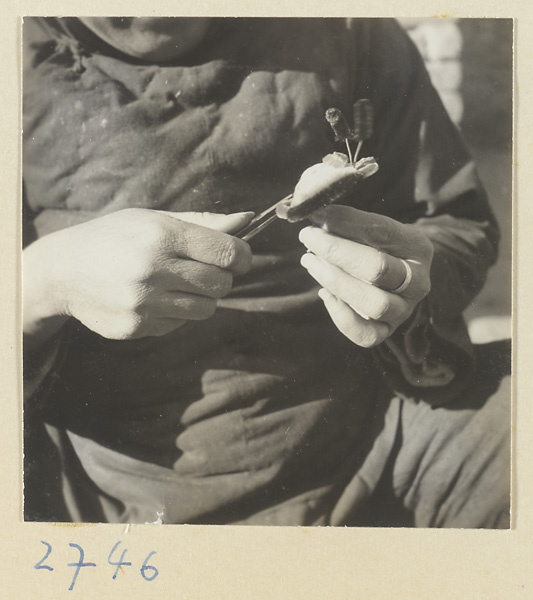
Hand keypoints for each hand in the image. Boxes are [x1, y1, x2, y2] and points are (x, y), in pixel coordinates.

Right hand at [24, 209, 252, 343]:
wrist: (62, 271)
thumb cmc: (115, 237)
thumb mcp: (154, 219)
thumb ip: (203, 223)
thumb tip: (246, 220)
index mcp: (161, 236)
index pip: (228, 252)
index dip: (242, 256)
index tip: (240, 257)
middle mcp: (153, 270)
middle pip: (222, 284)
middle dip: (223, 277)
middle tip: (207, 270)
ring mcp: (144, 302)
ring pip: (206, 308)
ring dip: (202, 297)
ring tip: (178, 283)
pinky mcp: (137, 327)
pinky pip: (180, 323)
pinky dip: (177, 311)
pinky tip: (154, 297)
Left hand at [298, 205, 432, 347]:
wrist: (393, 276)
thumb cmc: (376, 246)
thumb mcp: (370, 228)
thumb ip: (347, 221)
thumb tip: (314, 211)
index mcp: (418, 247)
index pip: (383, 232)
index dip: (347, 222)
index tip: (318, 213)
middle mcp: (417, 282)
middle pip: (377, 269)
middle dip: (336, 251)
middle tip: (308, 236)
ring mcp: (403, 310)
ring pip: (374, 303)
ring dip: (336, 281)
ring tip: (309, 261)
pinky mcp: (386, 330)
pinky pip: (366, 334)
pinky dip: (341, 317)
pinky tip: (324, 293)